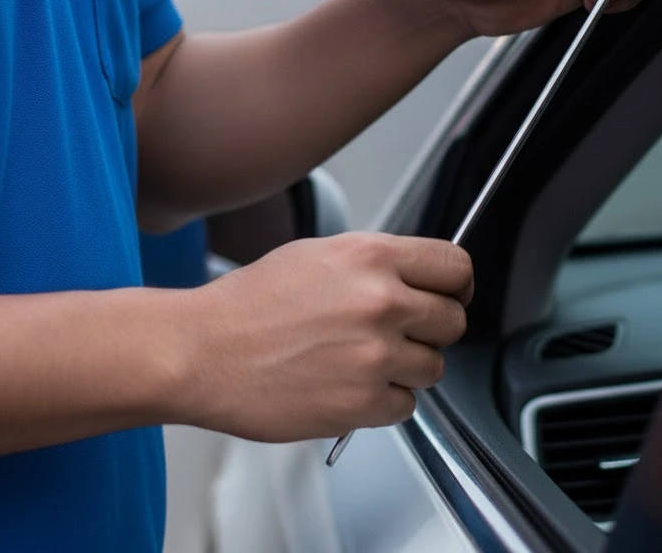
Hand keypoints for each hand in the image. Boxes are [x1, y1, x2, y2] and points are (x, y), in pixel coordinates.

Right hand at [170, 233, 472, 441]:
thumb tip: (414, 277)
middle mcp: (381, 302)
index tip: (451, 296)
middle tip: (403, 333)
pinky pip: (405, 407)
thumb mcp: (319, 254)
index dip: (457, 285)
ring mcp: (374, 354)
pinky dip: (383, 402)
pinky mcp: (362, 403)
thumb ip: (375, 264)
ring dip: (407, 368)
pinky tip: (349, 385)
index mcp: (372, 257)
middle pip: (453, 320)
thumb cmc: (250, 304)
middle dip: (432, 329)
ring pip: (433, 367)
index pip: (455, 267)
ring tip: (364, 360)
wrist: (204, 350)